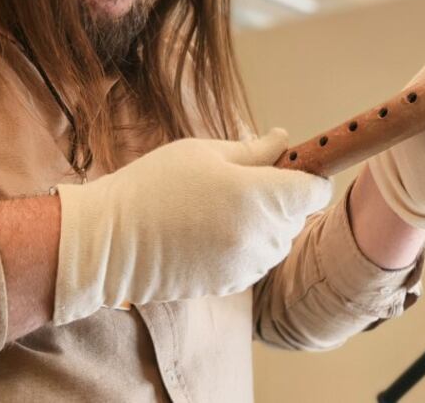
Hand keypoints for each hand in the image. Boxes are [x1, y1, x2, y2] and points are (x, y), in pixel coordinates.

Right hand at [52, 128, 330, 324]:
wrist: (109, 242)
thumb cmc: (153, 185)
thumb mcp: (204, 152)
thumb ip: (254, 150)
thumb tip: (284, 140)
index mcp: (259, 196)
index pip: (315, 190)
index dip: (309, 175)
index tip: (292, 167)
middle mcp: (261, 235)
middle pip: (298, 216)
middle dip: (282, 198)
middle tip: (242, 182)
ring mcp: (248, 265)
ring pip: (279, 241)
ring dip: (265, 225)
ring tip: (220, 209)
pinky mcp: (232, 285)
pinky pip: (257, 261)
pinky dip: (246, 247)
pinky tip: (210, 233)